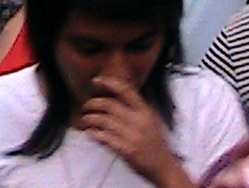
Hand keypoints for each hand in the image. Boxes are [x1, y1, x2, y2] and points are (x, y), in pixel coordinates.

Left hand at [79, 76, 193, 186]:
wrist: (164, 167)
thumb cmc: (155, 142)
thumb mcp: (151, 119)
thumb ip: (136, 108)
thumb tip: (114, 95)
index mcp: (145, 110)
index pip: (125, 90)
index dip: (108, 82)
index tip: (95, 81)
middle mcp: (138, 120)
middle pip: (109, 104)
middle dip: (93, 103)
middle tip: (86, 106)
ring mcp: (132, 135)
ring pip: (103, 120)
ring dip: (89, 119)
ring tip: (84, 120)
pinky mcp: (126, 150)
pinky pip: (104, 137)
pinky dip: (93, 133)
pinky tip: (90, 133)